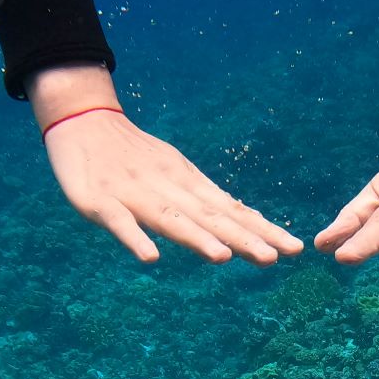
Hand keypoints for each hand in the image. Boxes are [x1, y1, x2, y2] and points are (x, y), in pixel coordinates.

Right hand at [30, 65, 300, 264]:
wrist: (83, 119)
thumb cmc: (133, 155)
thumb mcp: (175, 174)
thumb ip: (204, 203)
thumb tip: (245, 222)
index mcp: (188, 185)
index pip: (232, 211)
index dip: (262, 230)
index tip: (295, 249)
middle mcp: (169, 190)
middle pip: (210, 218)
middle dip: (242, 238)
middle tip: (275, 258)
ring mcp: (134, 196)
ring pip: (171, 220)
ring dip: (197, 239)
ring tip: (224, 258)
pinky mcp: (100, 202)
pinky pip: (119, 223)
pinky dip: (135, 238)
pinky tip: (150, 258)